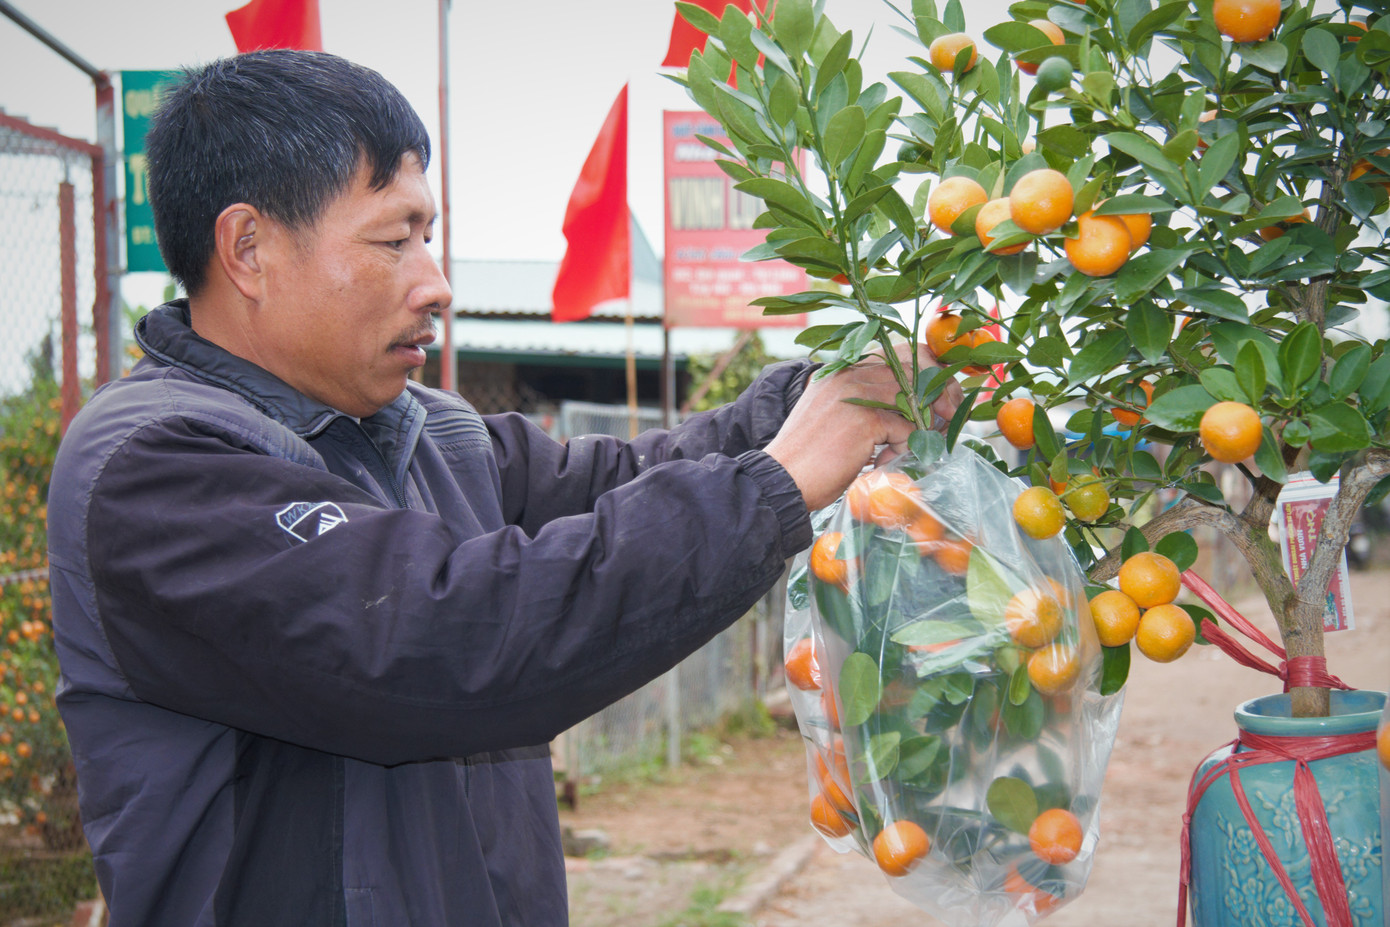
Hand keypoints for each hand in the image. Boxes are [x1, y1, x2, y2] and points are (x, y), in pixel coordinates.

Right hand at [764, 342, 963, 511]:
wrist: (781, 480)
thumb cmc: (808, 458)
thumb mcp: (834, 417)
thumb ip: (864, 403)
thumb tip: (911, 406)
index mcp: (840, 369)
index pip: (897, 352)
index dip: (925, 372)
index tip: (938, 398)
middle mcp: (848, 373)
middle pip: (914, 369)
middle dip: (937, 397)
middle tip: (942, 423)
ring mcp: (856, 393)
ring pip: (915, 400)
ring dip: (920, 427)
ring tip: (898, 450)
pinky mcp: (865, 419)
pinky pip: (907, 430)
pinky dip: (902, 450)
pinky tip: (880, 463)